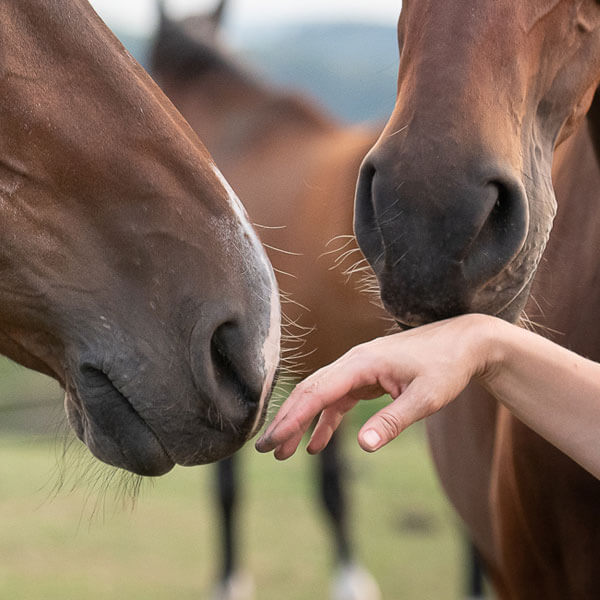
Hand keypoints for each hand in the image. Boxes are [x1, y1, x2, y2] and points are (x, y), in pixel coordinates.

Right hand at [255, 314, 494, 458]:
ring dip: (301, 422)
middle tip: (266, 450)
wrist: (464, 342)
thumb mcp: (425, 398)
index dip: (293, 417)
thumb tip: (363, 447)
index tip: (274, 441)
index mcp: (361, 363)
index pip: (317, 391)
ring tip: (284, 452)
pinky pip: (338, 400)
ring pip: (320, 396)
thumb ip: (393, 421)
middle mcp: (353, 363)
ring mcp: (358, 369)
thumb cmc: (447, 366)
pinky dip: (326, 421)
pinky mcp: (367, 378)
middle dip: (287, 420)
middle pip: (310, 392)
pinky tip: (318, 443)